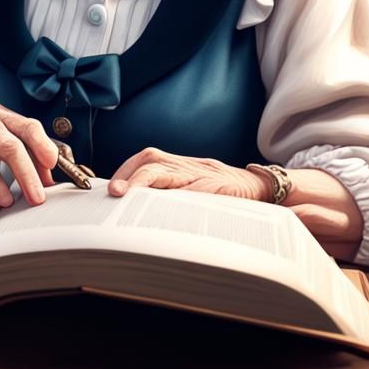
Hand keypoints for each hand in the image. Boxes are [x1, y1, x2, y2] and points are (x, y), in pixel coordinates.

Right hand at [0, 91, 57, 208]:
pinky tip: (1, 196)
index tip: (59, 177)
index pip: (28, 126)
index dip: (47, 151)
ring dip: (23, 173)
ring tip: (33, 196)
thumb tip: (37, 177)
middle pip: (23, 131)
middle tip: (51, 188)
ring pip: (3, 142)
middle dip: (42, 161)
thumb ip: (0, 151)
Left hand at [107, 147, 272, 200]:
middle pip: (153, 160)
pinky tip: (167, 210)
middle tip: (115, 193)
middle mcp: (187, 165)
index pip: (146, 158)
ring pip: (170, 171)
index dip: (126, 170)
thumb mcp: (192, 187)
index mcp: (178, 165)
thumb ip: (167, 191)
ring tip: (129, 196)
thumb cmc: (220, 192)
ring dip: (146, 182)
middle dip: (131, 176)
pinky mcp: (220, 187)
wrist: (259, 187)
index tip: (110, 189)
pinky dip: (180, 198)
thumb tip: (134, 206)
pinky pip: (197, 190)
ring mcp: (203, 174)